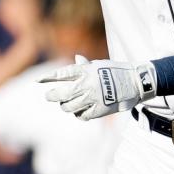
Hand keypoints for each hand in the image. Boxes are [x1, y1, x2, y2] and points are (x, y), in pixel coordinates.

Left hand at [39, 55, 156, 120]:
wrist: (135, 82)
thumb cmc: (117, 71)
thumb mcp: (100, 64)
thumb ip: (85, 65)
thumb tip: (76, 58)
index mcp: (86, 71)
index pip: (62, 74)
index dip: (48, 78)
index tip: (38, 81)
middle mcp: (86, 85)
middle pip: (61, 94)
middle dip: (52, 95)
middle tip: (49, 96)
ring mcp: (92, 98)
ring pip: (69, 107)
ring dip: (65, 106)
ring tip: (66, 104)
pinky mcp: (99, 110)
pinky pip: (81, 116)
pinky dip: (78, 114)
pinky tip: (79, 111)